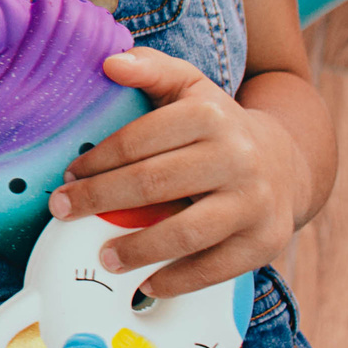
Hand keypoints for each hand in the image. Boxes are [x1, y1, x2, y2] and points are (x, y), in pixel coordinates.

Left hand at [47, 48, 306, 298]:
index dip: (97, 161)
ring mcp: (254, 202)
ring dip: (137, 249)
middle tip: (63, 212)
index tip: (68, 175)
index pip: (138, 140)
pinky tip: (147, 283)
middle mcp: (236, 157)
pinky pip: (215, 268)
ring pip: (185, 232)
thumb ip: (150, 68)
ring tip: (103, 257)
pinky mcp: (265, 241)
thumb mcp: (188, 86)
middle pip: (153, 184)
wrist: (284, 163)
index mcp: (209, 115)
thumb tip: (110, 63)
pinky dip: (178, 280)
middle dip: (100, 201)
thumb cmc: (216, 126)